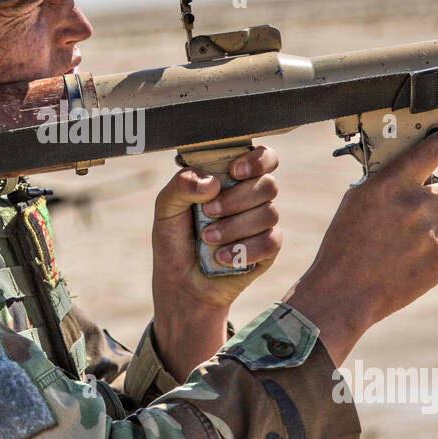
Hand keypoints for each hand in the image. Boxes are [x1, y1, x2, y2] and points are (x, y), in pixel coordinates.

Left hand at [151, 145, 281, 375]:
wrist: (181, 282)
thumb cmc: (175, 239)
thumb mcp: (166, 208)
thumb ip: (181, 185)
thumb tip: (211, 182)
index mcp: (231, 178)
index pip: (262, 156)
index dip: (256, 160)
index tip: (233, 172)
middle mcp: (251, 197)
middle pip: (267, 184)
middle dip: (236, 199)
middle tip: (207, 212)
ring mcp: (262, 223)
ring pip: (269, 212)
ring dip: (235, 226)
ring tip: (208, 239)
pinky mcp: (268, 249)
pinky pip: (271, 241)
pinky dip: (244, 249)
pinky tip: (222, 258)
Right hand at [285, 116, 437, 361]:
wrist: (343, 292)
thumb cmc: (344, 244)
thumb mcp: (357, 201)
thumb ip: (388, 184)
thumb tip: (413, 176)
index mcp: (391, 184)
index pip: (433, 149)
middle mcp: (416, 204)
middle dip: (436, 198)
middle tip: (413, 214)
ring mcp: (432, 233)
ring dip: (434, 225)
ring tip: (403, 243)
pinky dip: (433, 251)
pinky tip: (408, 260)